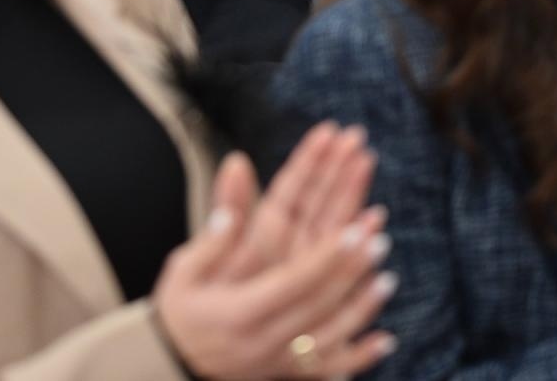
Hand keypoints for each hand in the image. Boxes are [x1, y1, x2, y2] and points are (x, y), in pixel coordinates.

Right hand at [152, 150, 395, 378]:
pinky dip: (359, 356)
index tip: (353, 230)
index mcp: (239, 310)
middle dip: (352, 271)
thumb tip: (234, 194)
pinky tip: (386, 339)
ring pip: (330, 337)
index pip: (294, 280)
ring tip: (388, 276)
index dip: (327, 256)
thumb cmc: (178, 310)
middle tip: (379, 238)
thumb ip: (214, 237)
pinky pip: (328, 370)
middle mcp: (263, 340)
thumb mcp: (184, 270)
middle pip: (318, 304)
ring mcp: (276, 361)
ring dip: (362, 306)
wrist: (168, 364)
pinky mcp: (284, 374)